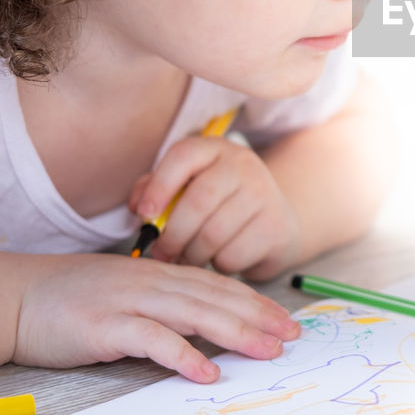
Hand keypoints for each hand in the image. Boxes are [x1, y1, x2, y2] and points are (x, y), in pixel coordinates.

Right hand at [14, 254, 300, 381]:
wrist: (13, 297)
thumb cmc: (69, 299)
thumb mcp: (126, 292)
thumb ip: (162, 302)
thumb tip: (202, 324)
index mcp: (158, 274)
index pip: (217, 286)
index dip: (255, 301)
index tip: (285, 319)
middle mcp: (150, 282)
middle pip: (216, 298)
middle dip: (258, 317)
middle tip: (291, 335)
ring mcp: (129, 301)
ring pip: (194, 314)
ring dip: (235, 333)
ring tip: (266, 350)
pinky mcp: (106, 326)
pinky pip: (153, 340)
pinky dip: (182, 355)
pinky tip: (206, 371)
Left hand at [129, 136, 301, 280]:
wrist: (276, 221)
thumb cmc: (219, 205)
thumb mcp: (188, 187)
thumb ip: (155, 189)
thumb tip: (138, 207)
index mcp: (215, 149)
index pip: (184, 155)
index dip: (158, 186)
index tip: (144, 214)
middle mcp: (243, 165)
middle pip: (197, 202)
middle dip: (172, 235)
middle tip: (162, 252)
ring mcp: (264, 194)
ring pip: (212, 235)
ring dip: (192, 255)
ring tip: (188, 257)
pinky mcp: (276, 226)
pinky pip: (233, 255)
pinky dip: (217, 265)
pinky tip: (219, 258)